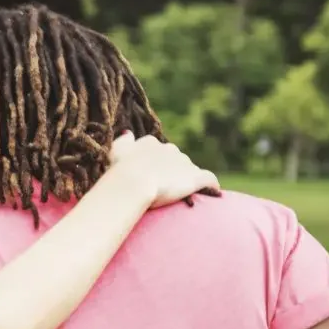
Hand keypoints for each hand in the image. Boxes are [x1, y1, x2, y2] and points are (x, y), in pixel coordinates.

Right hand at [106, 133, 221, 208]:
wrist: (131, 184)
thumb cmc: (118, 171)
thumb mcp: (115, 152)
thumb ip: (124, 142)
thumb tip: (128, 133)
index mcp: (151, 143)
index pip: (158, 150)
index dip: (155, 164)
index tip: (151, 175)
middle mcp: (169, 149)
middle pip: (176, 159)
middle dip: (172, 170)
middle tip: (165, 188)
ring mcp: (183, 163)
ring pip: (189, 169)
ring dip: (187, 179)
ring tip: (182, 195)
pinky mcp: (194, 177)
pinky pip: (208, 179)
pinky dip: (211, 185)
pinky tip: (213, 192)